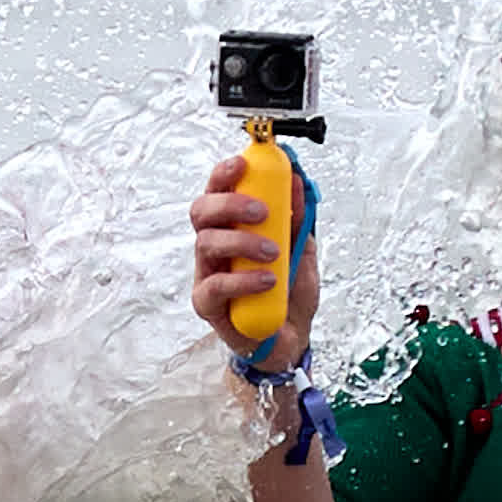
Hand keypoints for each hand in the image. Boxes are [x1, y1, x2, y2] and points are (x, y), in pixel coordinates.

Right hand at [187, 151, 321, 364]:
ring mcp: (206, 273)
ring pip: (206, 243)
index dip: (224, 174)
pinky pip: (214, 286)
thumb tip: (296, 180)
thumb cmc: (288, 291)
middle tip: (261, 212)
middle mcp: (213, 245)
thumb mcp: (300, 248)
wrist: (291, 337)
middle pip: (201, 211)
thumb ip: (296, 217)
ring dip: (241, 242)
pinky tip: (267, 281)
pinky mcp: (206, 304)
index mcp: (231, 226)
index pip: (217, 191)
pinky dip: (242, 281)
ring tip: (273, 254)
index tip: (243, 164)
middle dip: (229, 204)